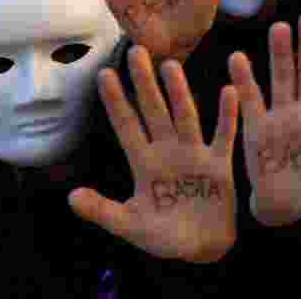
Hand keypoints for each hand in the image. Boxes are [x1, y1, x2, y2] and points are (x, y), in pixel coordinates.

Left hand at [69, 46, 238, 262]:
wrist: (202, 249)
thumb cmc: (164, 237)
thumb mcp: (129, 226)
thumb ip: (102, 211)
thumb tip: (71, 196)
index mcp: (144, 164)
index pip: (127, 126)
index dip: (115, 101)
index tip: (104, 74)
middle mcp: (168, 152)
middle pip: (154, 111)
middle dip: (144, 83)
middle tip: (137, 51)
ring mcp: (195, 155)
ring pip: (186, 116)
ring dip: (179, 93)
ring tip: (171, 66)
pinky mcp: (219, 165)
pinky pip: (224, 136)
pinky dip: (227, 115)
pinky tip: (230, 91)